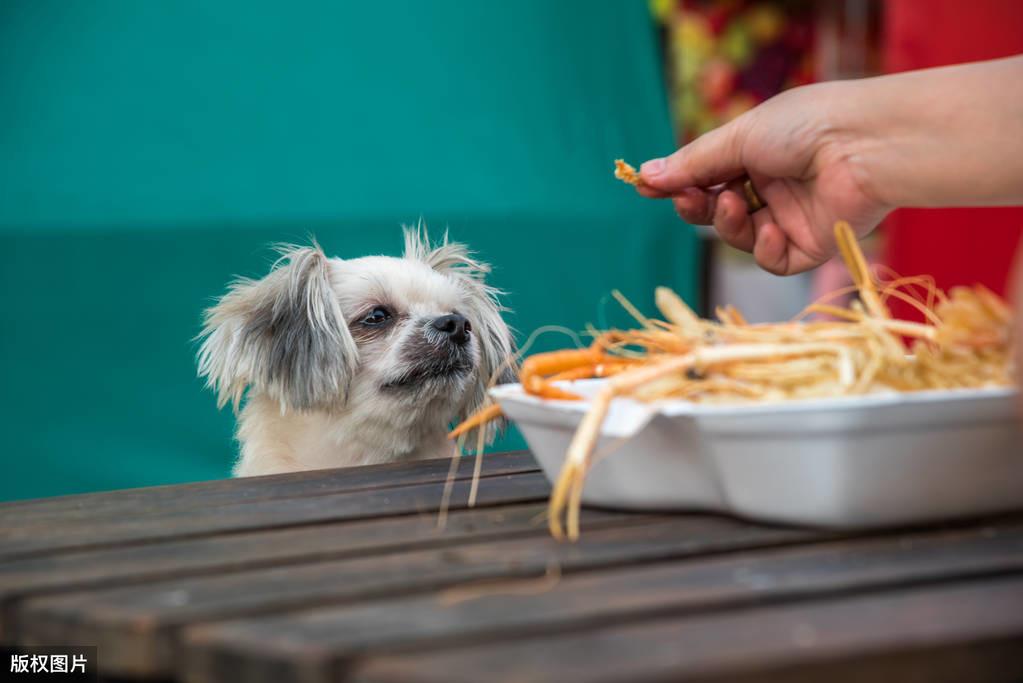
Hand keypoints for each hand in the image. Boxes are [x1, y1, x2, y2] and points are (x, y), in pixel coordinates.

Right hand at [637, 82, 890, 275]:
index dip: (679, 185)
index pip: (707, 176)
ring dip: (729, 226)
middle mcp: (774, 186)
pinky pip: (774, 261)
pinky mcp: (812, 246)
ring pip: (742, 238)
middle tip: (688, 199)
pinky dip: (766, 250)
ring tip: (736, 205)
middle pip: (718, 211)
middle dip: (698, 207)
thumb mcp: (738, 138)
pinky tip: (772, 229)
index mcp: (758, 153)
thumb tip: (643, 175)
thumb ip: (692, 164)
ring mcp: (792, 217)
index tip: (645, 188)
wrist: (863, 145)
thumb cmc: (805, 126)